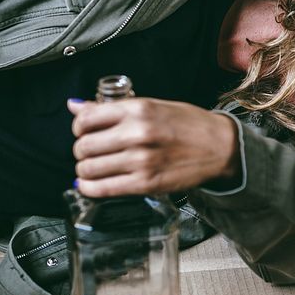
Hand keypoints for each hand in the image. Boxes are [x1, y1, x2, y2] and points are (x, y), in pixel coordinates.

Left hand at [67, 98, 240, 196]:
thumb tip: (74, 105)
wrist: (220, 147)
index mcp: (138, 109)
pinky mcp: (146, 183)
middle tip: (89, 152)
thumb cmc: (189, 124)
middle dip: (81, 151)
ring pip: (89, 168)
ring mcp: (141, 160)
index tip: (84, 131)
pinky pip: (103, 188)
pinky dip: (90, 188)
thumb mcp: (153, 106)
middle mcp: (137, 134)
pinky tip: (91, 184)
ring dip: (84, 170)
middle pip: (84, 146)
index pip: (86, 118)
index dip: (78, 127)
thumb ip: (113, 108)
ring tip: (92, 168)